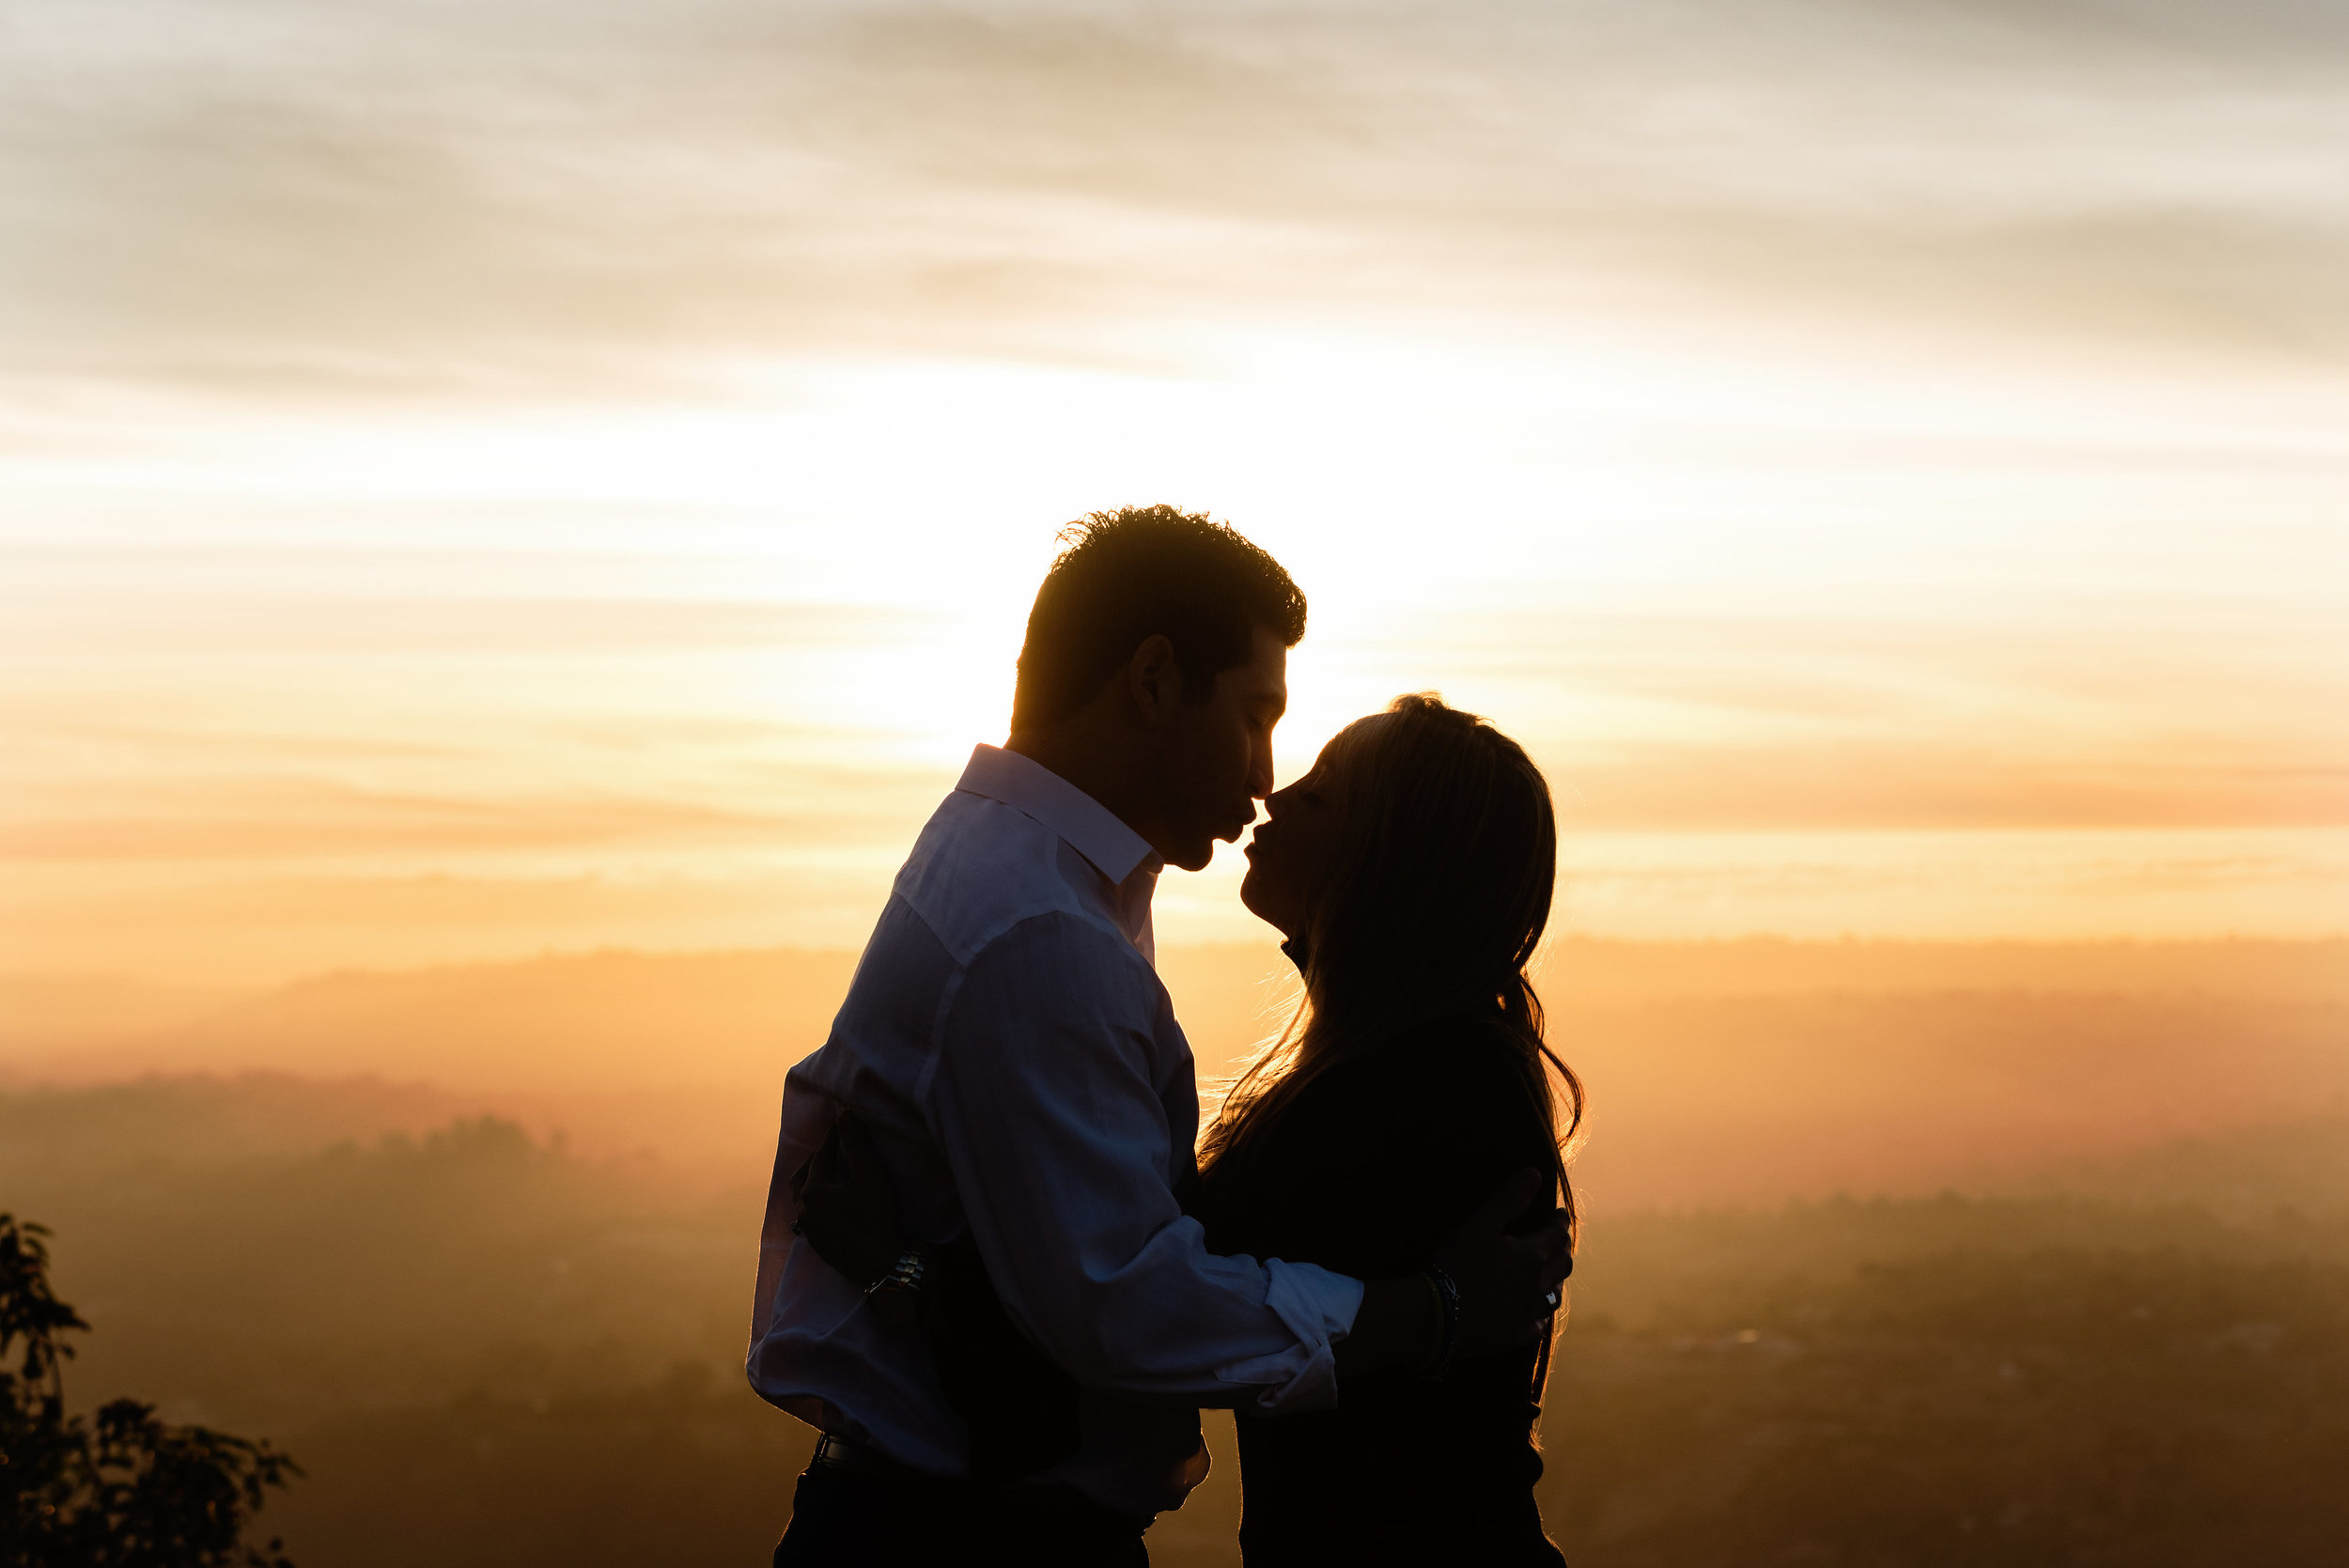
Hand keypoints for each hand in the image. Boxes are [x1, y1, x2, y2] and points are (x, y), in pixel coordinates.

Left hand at [790, 1112, 905, 1290]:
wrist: (881, 1267)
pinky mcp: (817, 1244)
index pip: (821, 1156)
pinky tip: (829, 1201)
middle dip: (815, 1158)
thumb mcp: (870, 1176)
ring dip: (811, 1181)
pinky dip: (815, 1200)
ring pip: (801, 1198)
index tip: (841, 1120)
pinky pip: (808, 1215)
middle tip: (831, 1146)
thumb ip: (856, 1144)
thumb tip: (844, 1114)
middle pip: (802, 1177)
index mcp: (812, 1192)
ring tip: (826, 1171)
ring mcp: (808, 1230)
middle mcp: (803, 1210)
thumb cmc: (877, 1218)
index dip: (833, 1136)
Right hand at [1430, 1169, 1572, 1357]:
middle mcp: (1538, 1286)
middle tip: (1560, 1239)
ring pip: (1555, 1296)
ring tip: (1552, 1273)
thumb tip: (1536, 1175)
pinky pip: (1538, 1325)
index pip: (1558, 1234)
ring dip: (1557, 1281)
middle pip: (1563, 1265)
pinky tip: (1536, 1313)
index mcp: (1532, 1257)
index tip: (1561, 1213)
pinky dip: (1540, 1315)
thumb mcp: (1481, 1223)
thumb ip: (1510, 1199)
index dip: (1562, 1221)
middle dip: (1564, 1248)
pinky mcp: (1515, 1333)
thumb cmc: (1458, 1263)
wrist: (1439, 1313)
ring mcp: (1528, 1312)